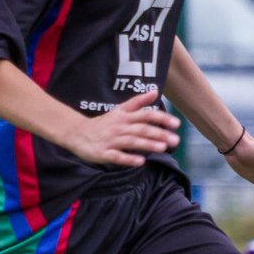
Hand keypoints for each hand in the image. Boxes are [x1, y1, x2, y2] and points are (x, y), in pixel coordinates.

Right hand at [65, 89, 179, 165]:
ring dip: (147, 144)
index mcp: (124, 116)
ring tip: (162, 148)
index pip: (145, 115)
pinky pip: (117, 156)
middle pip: (141, 129)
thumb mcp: (120, 110)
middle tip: (175, 140)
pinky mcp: (103, 153)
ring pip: (131, 142)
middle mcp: (119, 127)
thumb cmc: (103, 123)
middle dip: (159, 134)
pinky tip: (140, 162)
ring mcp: (111, 140)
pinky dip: (129, 159)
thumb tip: (155, 91)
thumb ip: (138, 102)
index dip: (161, 118)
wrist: (77, 133)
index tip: (176, 123)